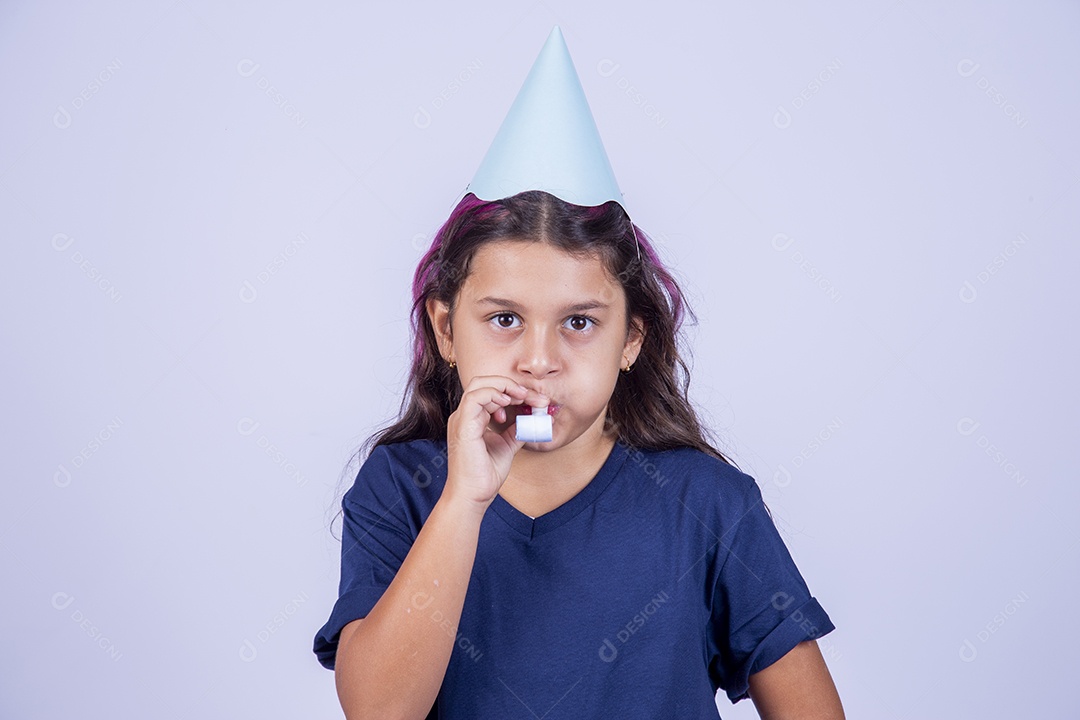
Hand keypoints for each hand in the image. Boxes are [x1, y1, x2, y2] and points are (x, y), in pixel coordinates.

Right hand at [441, 376, 547, 514]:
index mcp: (472, 419)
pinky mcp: (463, 426)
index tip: (534, 401)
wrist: (473, 496)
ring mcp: (461, 419)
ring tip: (521, 398)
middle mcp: (464, 416)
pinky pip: (475, 398)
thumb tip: (532, 418)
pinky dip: (493, 395)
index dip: (513, 391)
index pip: (490, 392)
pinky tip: (507, 405)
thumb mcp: (507, 446)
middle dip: (510, 384)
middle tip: (530, 395)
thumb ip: (516, 430)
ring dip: (504, 387)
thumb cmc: (485, 475)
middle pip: (483, 382)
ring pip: (479, 385)